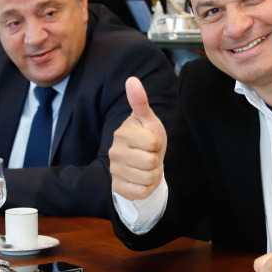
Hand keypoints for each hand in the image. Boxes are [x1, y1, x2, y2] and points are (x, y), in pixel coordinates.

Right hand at [109, 77, 167, 199]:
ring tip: (147, 167)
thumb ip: (140, 102)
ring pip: (148, 178)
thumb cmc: (146, 138)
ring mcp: (114, 171)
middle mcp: (114, 152)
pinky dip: (148, 187)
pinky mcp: (117, 187)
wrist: (141, 162)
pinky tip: (142, 179)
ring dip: (154, 174)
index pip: (153, 143)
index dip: (157, 144)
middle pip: (151, 162)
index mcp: (122, 133)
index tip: (151, 142)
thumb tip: (132, 79)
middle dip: (156, 160)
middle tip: (149, 155)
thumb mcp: (148, 120)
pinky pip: (142, 192)